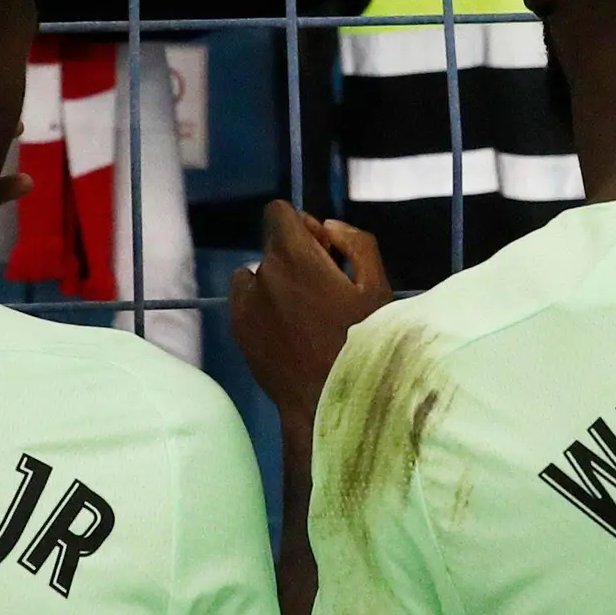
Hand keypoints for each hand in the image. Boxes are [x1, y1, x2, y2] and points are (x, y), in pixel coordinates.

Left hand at [228, 199, 393, 434]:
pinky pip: (246, 302)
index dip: (304, 227)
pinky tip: (287, 332)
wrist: (329, 402)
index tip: (325, 252)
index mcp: (296, 256)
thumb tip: (328, 226)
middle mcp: (263, 273)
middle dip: (296, 257)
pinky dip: (262, 307)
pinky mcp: (238, 330)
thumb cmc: (362, 342)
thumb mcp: (377, 287)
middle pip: (273, 245)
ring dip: (277, 282)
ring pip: (257, 275)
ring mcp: (246, 304)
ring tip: (304, 315)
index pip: (279, 213)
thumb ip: (356, 243)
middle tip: (325, 290)